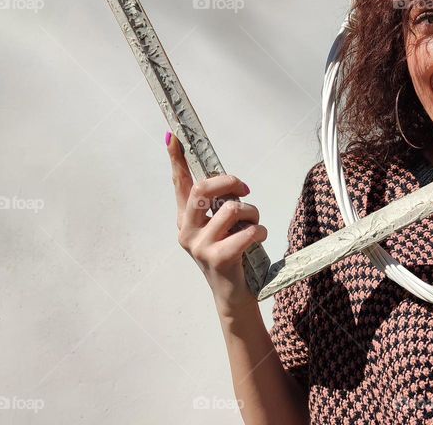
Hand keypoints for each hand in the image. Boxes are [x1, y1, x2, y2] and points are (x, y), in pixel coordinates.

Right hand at [167, 132, 267, 316]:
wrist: (233, 296)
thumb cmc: (232, 255)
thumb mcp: (221, 227)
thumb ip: (218, 205)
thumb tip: (224, 179)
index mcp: (186, 220)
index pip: (180, 184)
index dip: (177, 159)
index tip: (173, 135)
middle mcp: (186, 231)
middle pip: (204, 189)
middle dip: (230, 182)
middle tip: (245, 189)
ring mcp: (199, 246)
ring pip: (232, 209)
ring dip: (252, 214)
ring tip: (253, 226)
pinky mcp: (217, 259)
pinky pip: (247, 231)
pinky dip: (260, 232)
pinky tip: (257, 241)